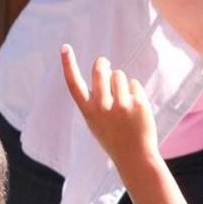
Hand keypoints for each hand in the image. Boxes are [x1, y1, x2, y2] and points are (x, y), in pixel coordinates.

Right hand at [61, 44, 158, 168]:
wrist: (133, 155)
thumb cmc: (112, 136)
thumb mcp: (96, 121)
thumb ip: (96, 98)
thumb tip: (104, 69)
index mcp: (88, 112)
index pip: (74, 84)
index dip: (68, 65)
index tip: (65, 48)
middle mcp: (102, 107)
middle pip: (100, 71)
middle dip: (102, 64)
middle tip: (104, 64)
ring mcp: (120, 105)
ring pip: (119, 75)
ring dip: (121, 82)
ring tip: (123, 100)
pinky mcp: (137, 103)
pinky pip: (133, 84)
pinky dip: (134, 92)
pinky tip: (135, 108)